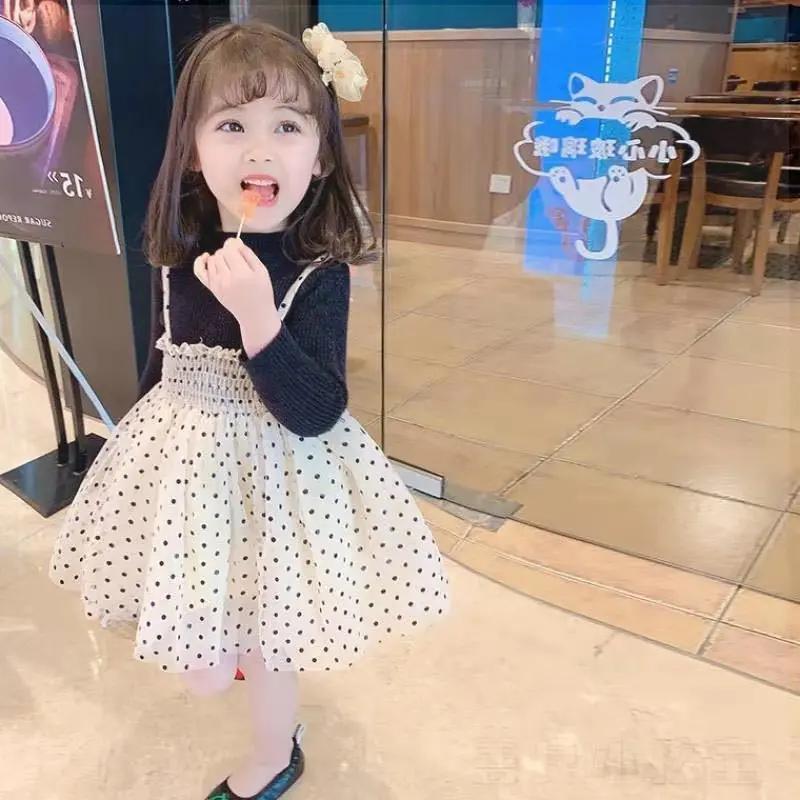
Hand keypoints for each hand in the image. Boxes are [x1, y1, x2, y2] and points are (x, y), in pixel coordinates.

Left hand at [194, 237, 280, 355]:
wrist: (254, 315)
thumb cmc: (261, 294)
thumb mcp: (262, 271)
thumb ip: (248, 254)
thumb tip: (236, 241)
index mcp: (242, 274)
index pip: (230, 248)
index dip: (234, 244)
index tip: (238, 246)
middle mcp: (227, 279)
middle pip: (220, 253)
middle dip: (228, 252)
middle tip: (238, 259)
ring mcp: (217, 284)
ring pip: (212, 259)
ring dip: (220, 257)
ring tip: (230, 264)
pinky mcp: (212, 288)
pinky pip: (199, 271)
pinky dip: (200, 262)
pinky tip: (206, 257)